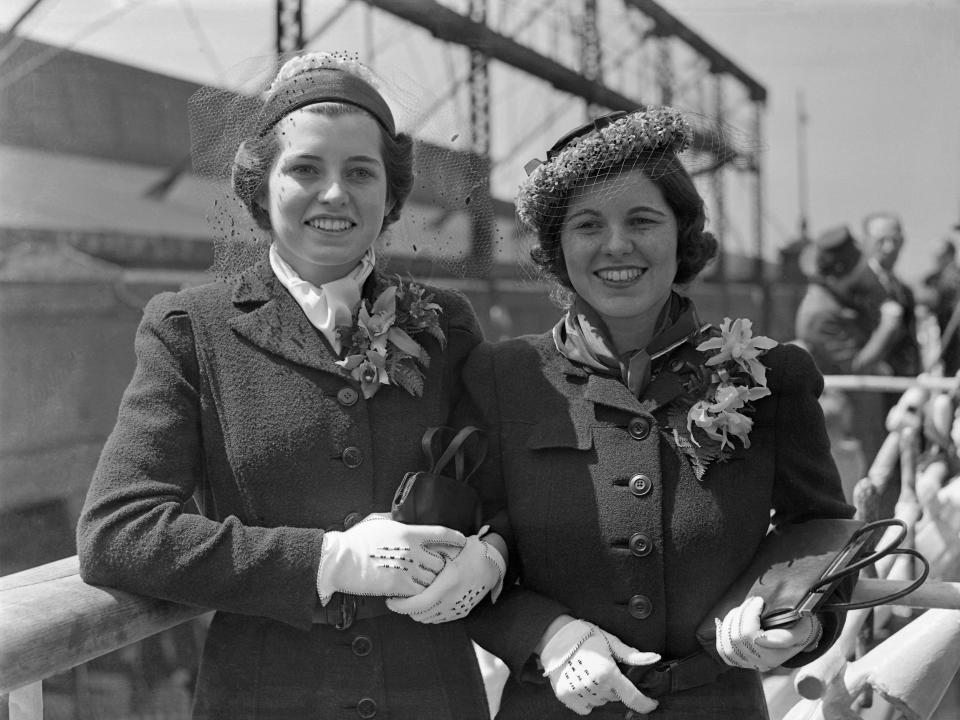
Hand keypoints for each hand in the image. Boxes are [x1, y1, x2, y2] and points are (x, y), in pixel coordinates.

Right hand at [315, 514, 465, 603]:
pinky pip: (421, 592)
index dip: (456, 538)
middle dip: (442, 564)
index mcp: (409, 532)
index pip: (442, 534)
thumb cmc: (355, 540)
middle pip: (441, 560)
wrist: (339, 560)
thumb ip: (395, 518)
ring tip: (428, 581)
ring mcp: (407, 569)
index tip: (463, 541)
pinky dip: (421, 593)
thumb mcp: (377, 521)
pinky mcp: (399, 587)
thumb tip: (403, 515)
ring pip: (434, 578)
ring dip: (433, 580)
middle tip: (441, 567)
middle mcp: (412, 551)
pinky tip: (415, 592)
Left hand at [385, 529, 505, 622]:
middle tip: (399, 596)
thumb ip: (430, 554)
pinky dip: (429, 613)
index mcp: (447, 584)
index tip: (389, 600)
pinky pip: (439, 619)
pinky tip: (427, 600)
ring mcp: (458, 608)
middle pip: (420, 615)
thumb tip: (406, 554)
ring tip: (412, 597)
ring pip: (428, 619)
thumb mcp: (450, 550)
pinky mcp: (462, 612)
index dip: (400, 606)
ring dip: (417, 611)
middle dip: (406, 608)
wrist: (493, 563)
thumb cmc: (470, 552)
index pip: (417, 605)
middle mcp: (452, 600)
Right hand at [539, 619, 659, 715]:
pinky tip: (582, 682)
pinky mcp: (566, 697)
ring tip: (591, 673)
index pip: (633, 697)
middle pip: (615, 697)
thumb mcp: (610, 641)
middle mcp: (594, 686)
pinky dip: (587, 698)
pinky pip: (586, 707)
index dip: (646, 703)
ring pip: (601, 702)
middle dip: (615, 686)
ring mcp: (578, 693)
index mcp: (607, 672)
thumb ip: (632, 655)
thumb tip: (655, 658)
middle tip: (605, 669)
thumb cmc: (584, 635)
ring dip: (601, 692)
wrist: (554, 635)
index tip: (651, 702)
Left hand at [715, 596, 822, 671]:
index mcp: (774, 655)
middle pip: (737, 636)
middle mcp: (760, 662)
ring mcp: (748, 662)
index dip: (749, 614)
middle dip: (741, 613)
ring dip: (732, 619)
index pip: (750, 635)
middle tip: (752, 601)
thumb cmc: (800, 628)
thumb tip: (760, 637)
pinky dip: (722, 631)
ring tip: (744, 608)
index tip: (760, 601)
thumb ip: (785, 635)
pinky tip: (725, 621)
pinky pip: (722, 649)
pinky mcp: (739, 660)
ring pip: (728, 641)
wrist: (799, 637)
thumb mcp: (802, 629)